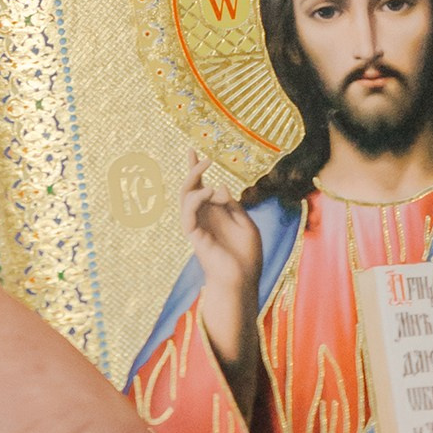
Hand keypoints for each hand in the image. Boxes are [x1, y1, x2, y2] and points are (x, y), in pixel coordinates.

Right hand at [178, 152, 261, 416]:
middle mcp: (204, 217)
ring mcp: (198, 226)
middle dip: (192, 170)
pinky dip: (196, 198)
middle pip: (189, 188)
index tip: (193, 150)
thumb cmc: (247, 257)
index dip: (197, 168)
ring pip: (185, 197)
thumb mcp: (246, 224)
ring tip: (208, 173)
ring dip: (195, 181)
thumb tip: (219, 185)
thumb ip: (233, 205)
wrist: (243, 282)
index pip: (202, 186)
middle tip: (200, 156)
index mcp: (216, 213)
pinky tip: (210, 191)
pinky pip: (188, 213)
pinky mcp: (195, 236)